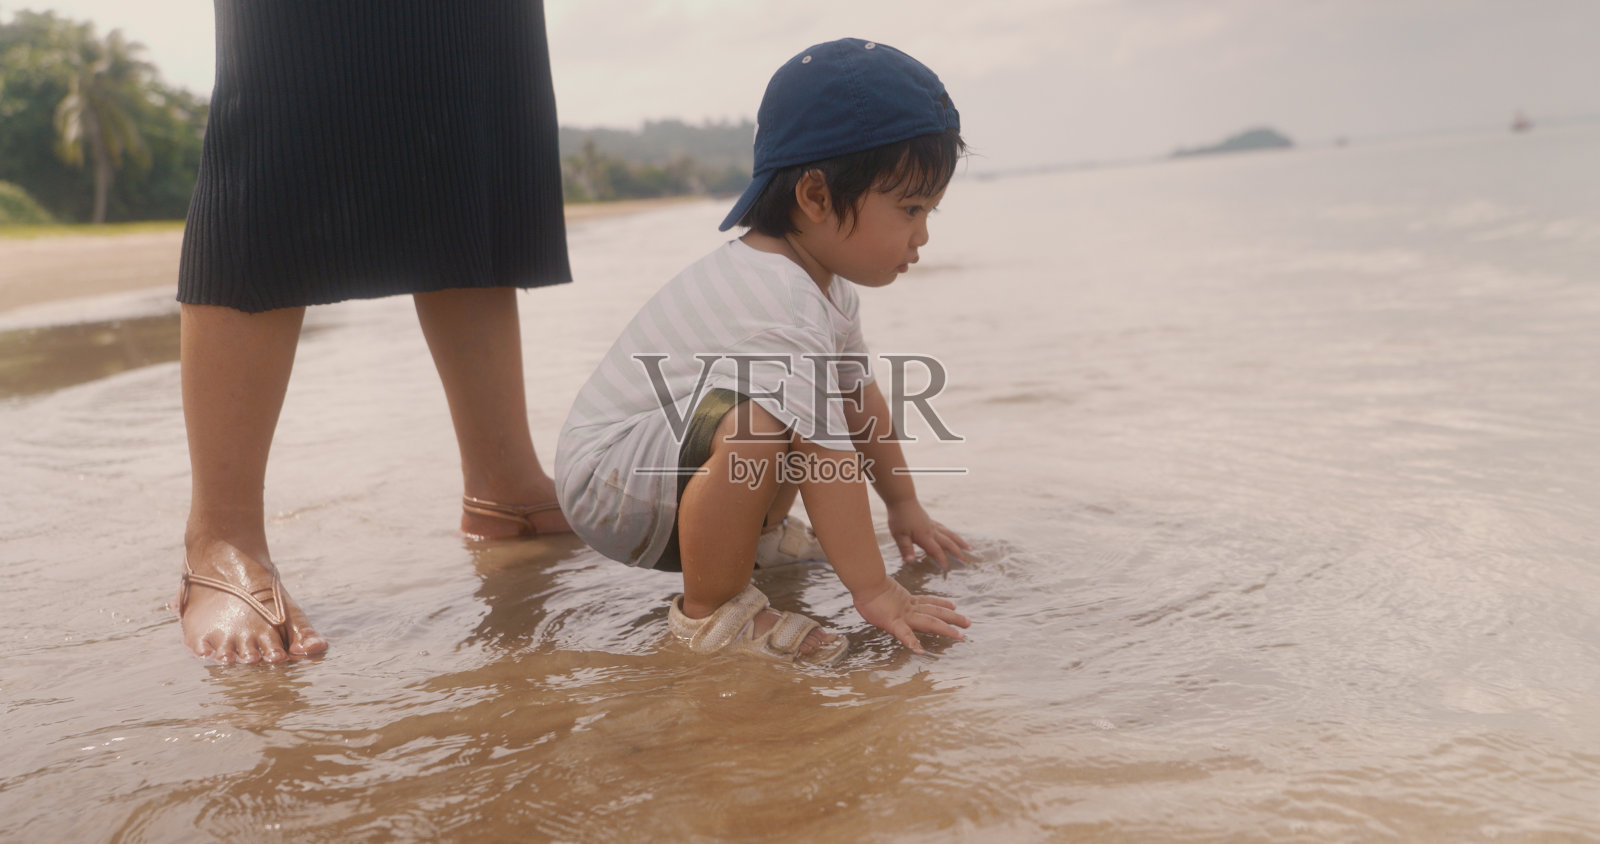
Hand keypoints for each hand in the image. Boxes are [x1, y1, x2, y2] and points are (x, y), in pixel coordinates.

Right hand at [852, 578, 969, 654]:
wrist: (864, 581)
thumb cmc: (867, 584)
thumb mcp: (881, 590)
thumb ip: (887, 594)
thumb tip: (883, 594)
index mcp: (906, 600)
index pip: (928, 602)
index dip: (942, 603)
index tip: (954, 605)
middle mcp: (909, 608)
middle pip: (936, 613)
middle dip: (953, 618)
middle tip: (968, 623)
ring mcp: (903, 615)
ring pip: (930, 622)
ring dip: (946, 629)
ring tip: (960, 635)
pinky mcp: (893, 622)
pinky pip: (904, 634)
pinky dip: (912, 642)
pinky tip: (920, 650)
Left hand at [887, 500, 970, 570]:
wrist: (902, 499)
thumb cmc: (899, 517)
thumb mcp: (899, 535)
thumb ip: (906, 549)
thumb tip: (910, 561)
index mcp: (925, 536)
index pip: (936, 550)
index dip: (942, 559)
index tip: (947, 569)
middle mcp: (932, 531)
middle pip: (948, 542)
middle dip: (957, 552)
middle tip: (965, 560)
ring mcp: (932, 525)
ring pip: (950, 534)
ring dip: (959, 542)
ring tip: (968, 548)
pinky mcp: (930, 520)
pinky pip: (944, 529)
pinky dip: (951, 534)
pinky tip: (952, 536)